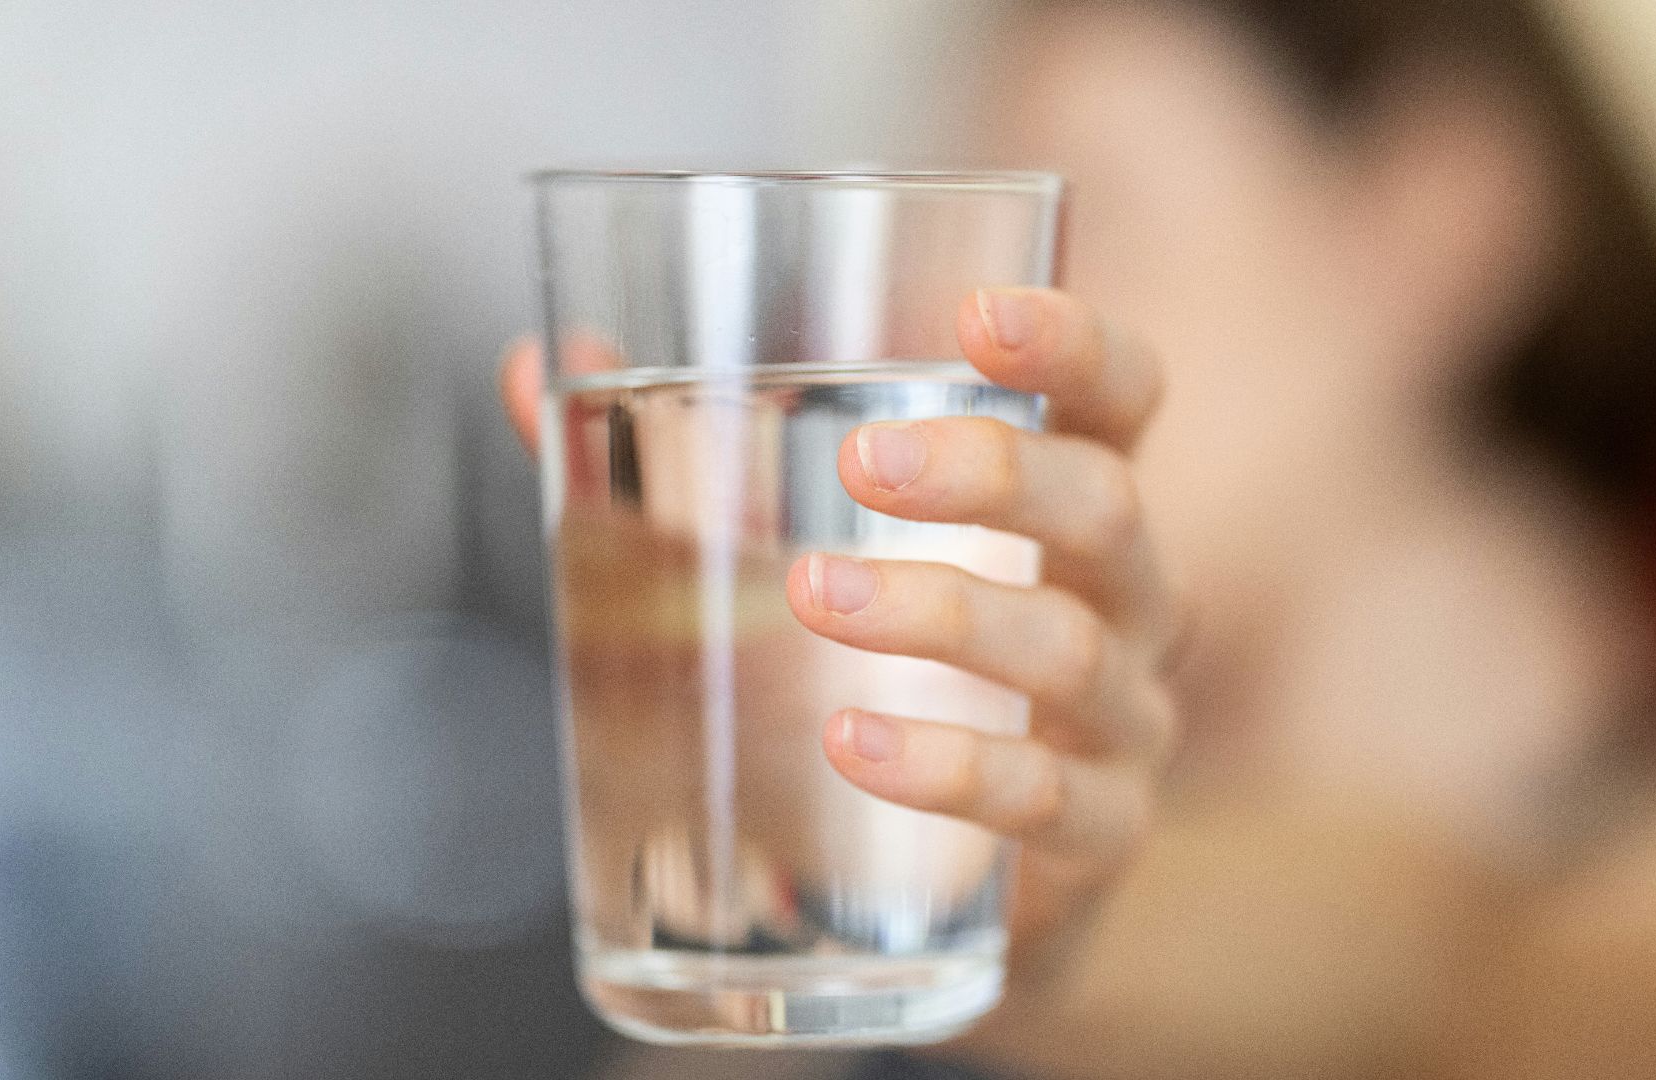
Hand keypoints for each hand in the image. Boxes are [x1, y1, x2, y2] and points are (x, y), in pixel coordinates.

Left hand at [500, 287, 1179, 986]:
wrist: (936, 887)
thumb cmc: (875, 676)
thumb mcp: (788, 553)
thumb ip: (669, 460)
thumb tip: (533, 368)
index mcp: (1062, 503)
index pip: (1121, 395)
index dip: (1074, 343)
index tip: (974, 315)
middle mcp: (1121, 598)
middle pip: (1104, 505)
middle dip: (990, 471)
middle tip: (862, 464)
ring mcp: (1121, 720)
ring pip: (1066, 647)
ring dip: (939, 612)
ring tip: (814, 595)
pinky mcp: (1096, 834)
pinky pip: (1046, 797)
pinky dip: (948, 766)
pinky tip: (854, 742)